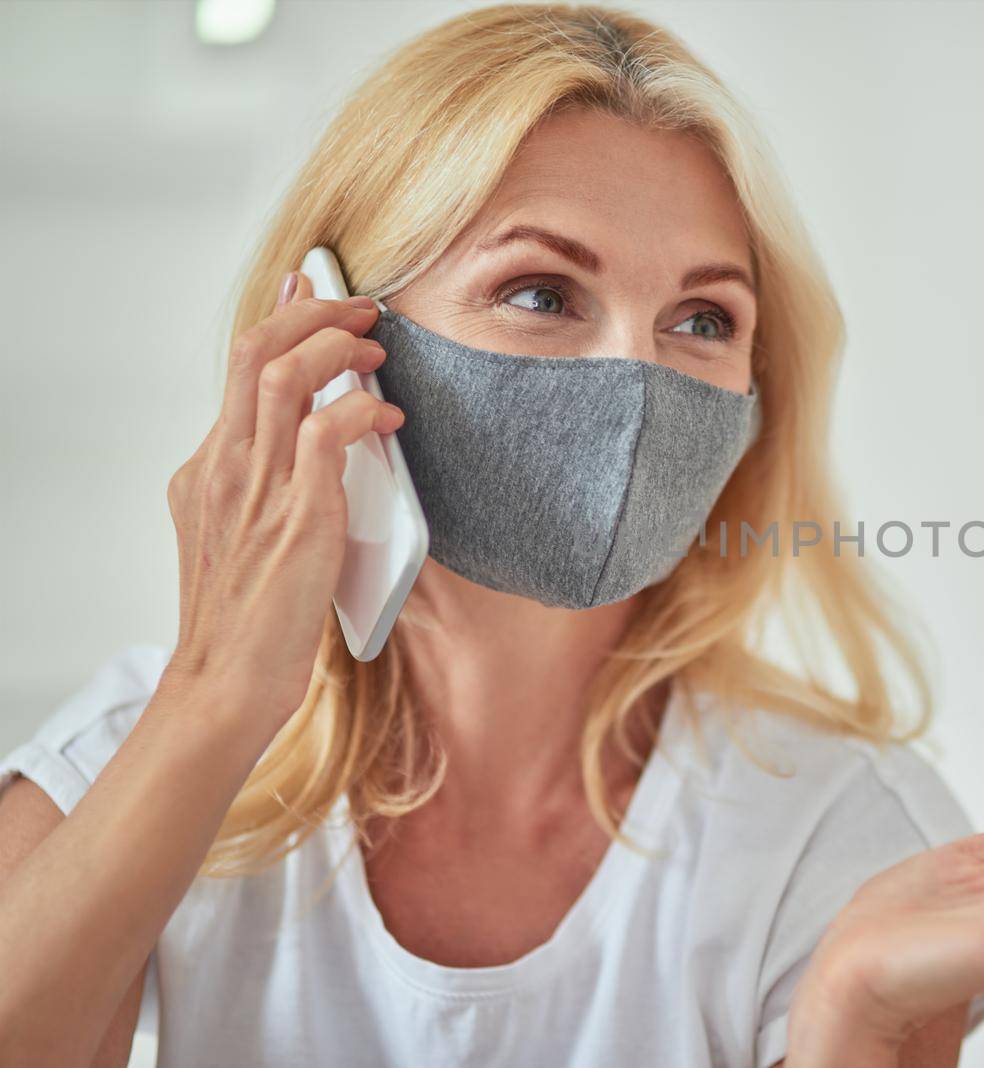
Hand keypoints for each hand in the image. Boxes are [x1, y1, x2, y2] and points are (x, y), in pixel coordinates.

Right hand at [163, 271, 401, 725]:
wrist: (227, 682)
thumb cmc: (252, 617)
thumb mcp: (248, 533)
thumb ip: (275, 482)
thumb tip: (331, 435)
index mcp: (208, 465)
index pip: (241, 365)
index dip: (280, 314)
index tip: (312, 284)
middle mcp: (223, 465)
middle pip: (255, 349)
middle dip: (313, 311)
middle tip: (360, 309)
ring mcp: (254, 489)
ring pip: (284, 376)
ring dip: (338, 349)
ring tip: (376, 352)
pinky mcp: (294, 517)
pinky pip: (326, 435)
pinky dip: (362, 411)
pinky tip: (388, 419)